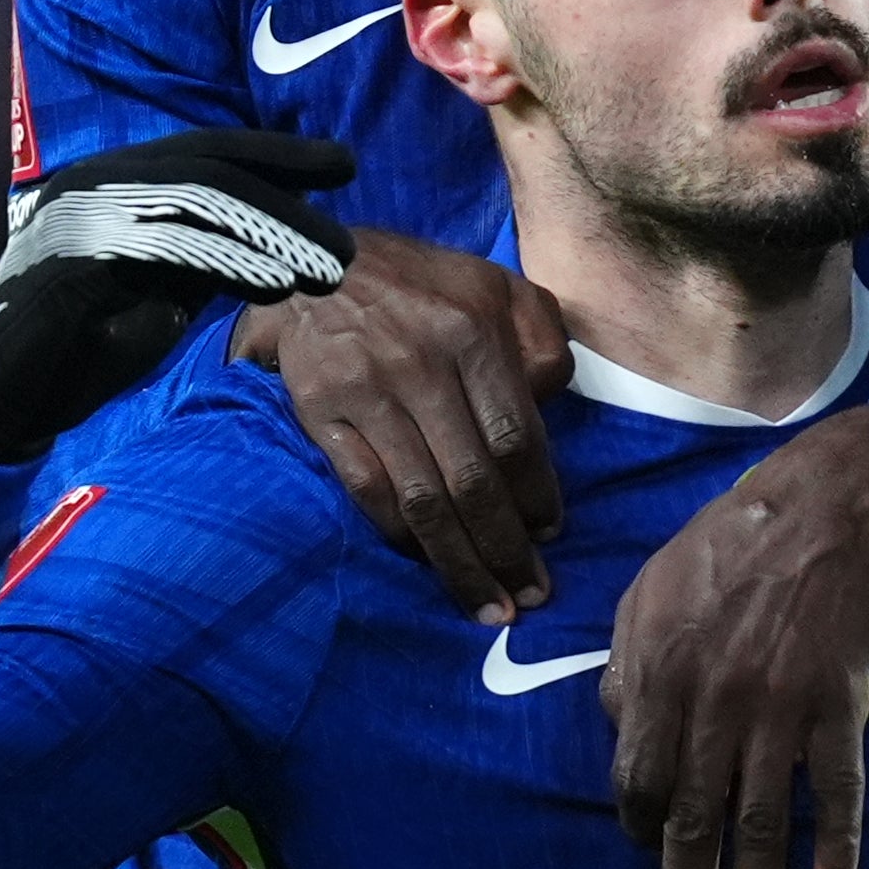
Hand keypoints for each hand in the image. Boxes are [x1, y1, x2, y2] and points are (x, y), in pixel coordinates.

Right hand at [0, 133, 354, 463]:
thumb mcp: (154, 288)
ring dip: (272, 233)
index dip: (279, 154)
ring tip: (329, 267)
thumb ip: (202, 257)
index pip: (206, 151)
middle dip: (288, 193)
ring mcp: (79, 219)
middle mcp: (93, 183)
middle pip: (208, 167)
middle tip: (346, 234)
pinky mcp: (73, 265)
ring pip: (193, 203)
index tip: (343, 163)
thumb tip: (275, 245)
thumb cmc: (74, 346)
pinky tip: (275, 285)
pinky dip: (228, 263)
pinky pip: (163, 251)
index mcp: (112, 179)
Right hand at [237, 231, 573, 621]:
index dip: (536, 495)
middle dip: (505, 548)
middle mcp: (420, 369)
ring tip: (486, 604)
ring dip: (458, 562)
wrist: (318, 264)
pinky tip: (426, 563)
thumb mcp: (497, 284)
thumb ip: (540, 336)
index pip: (514, 436)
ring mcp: (367, 397)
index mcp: (471, 334)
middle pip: (472, 480)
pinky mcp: (322, 417)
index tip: (550, 534)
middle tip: (531, 596)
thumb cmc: (423, 282)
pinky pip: (366, 491)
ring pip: (421, 499)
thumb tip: (550, 401)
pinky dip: (399, 535)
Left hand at [601, 404, 868, 868]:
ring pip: (762, 821)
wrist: (823, 507)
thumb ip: (625, 667)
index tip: (654, 863)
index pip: (640, 782)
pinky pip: (839, 786)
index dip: (642, 831)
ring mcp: (779, 708)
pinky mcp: (840, 704)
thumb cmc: (725, 549)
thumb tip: (615, 730)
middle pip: (694, 819)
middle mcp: (713, 703)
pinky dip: (839, 839)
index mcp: (659, 677)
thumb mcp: (646, 593)